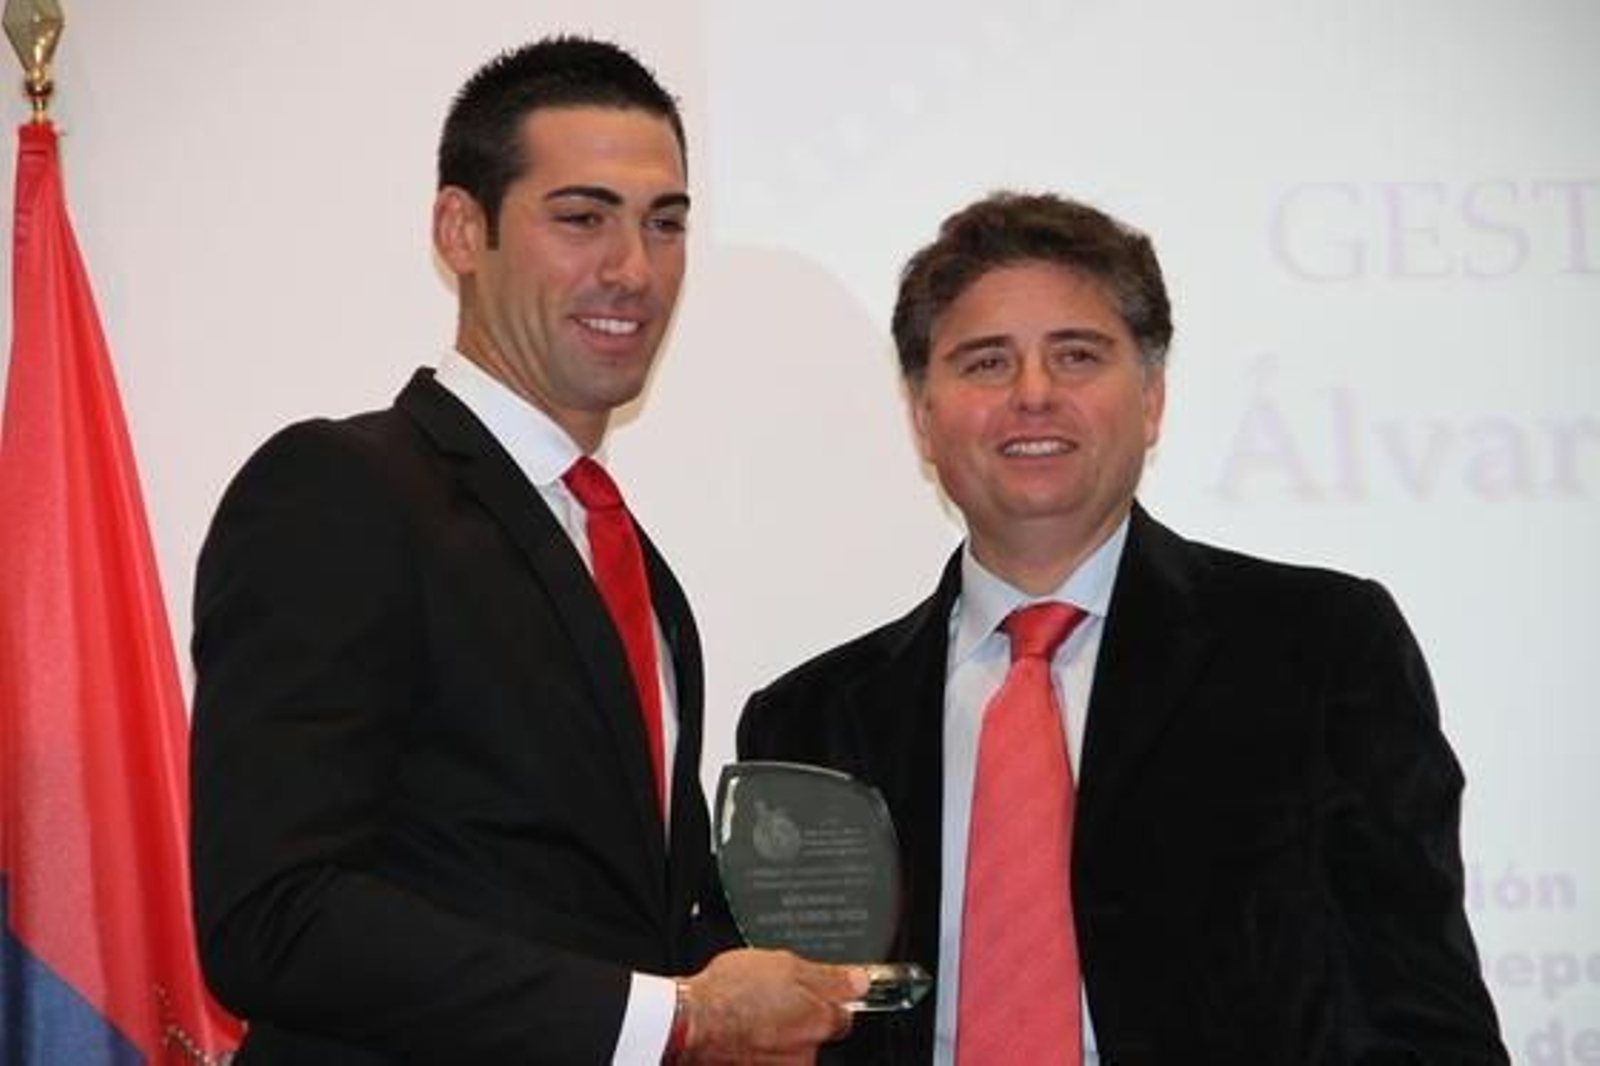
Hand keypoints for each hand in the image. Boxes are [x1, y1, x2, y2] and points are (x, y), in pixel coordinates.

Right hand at [676, 948, 868, 1063]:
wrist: (689, 1021)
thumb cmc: (731, 993)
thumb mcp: (786, 965)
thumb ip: (830, 976)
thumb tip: (861, 980)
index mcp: (818, 1023)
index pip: (843, 1016)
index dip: (827, 1000)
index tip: (812, 991)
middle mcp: (803, 1054)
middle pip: (813, 1034)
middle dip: (797, 1018)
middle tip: (771, 996)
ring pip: (786, 1048)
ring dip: (774, 1032)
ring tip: (749, 1011)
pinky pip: (763, 1055)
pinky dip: (754, 1044)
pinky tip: (738, 1027)